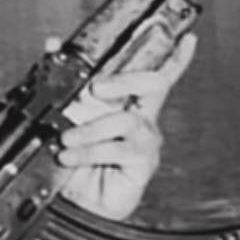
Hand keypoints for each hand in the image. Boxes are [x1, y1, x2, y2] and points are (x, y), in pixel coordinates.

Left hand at [51, 33, 196, 221]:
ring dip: (90, 128)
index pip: (156, 76)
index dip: (177, 58)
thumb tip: (52, 44)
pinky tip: (71, 156)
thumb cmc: (77, 159)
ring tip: (66, 141)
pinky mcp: (142, 163)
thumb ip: (61, 82)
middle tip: (96, 88)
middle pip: (154, 85)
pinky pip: (117, 149)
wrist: (76, 199)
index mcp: (126, 104)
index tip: (187, 40)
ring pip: (126, 120)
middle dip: (125, 80)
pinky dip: (89, 150)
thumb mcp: (63, 117)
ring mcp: (144, 141)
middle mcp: (141, 119)